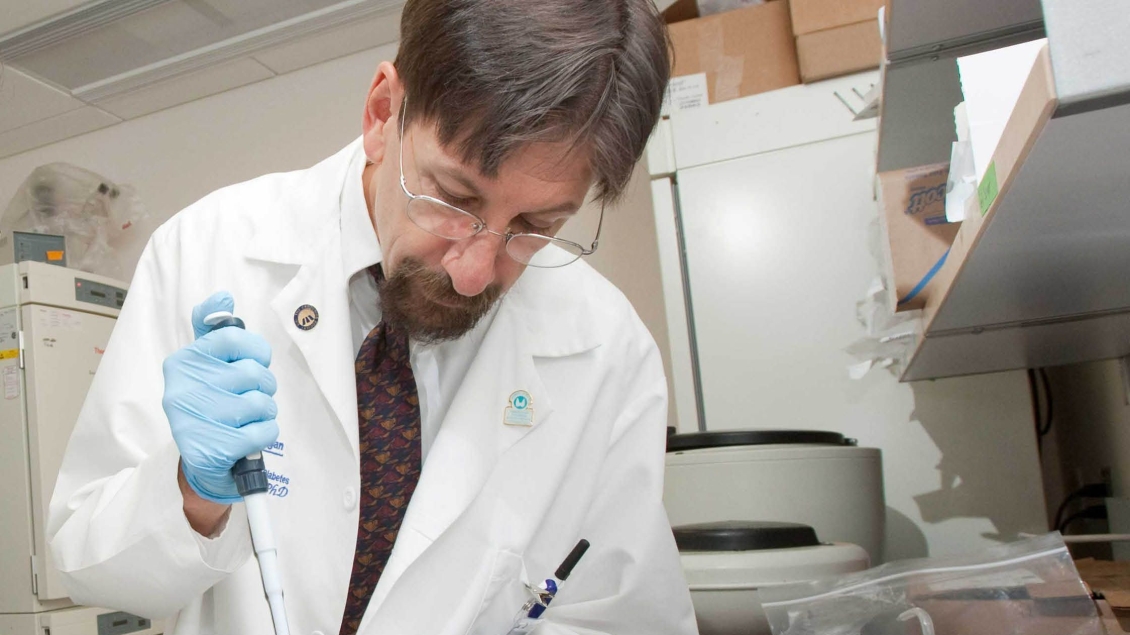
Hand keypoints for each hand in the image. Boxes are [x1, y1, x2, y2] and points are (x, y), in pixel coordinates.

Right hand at [162, 292, 278, 503]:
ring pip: (261, 403)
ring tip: (248, 418)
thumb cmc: (209, 404)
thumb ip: (213, 331)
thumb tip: (223, 296)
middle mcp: (184, 388)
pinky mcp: (212, 448)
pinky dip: (265, 434)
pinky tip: (249, 437)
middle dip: (263, 386)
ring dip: (265, 412)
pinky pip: (264, 431)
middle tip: (250, 396)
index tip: (255, 361)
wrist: (201, 462)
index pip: (234, 339)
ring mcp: (196, 419)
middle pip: (253, 373)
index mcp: (183, 362)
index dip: (257, 351)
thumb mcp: (205, 365)